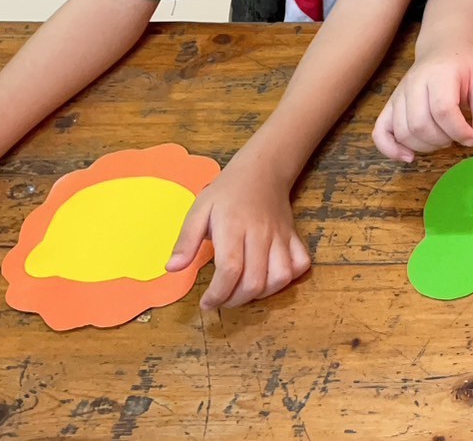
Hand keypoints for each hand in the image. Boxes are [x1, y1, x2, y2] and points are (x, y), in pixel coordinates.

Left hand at [166, 161, 310, 309]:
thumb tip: (172, 268)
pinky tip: (270, 279)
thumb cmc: (227, 191)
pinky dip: (288, 279)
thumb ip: (186, 240)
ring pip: (280, 277)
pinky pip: (300, 264)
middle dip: (235, 300)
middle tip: (221, 300)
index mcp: (233, 227)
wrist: (263, 170)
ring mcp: (280, 236)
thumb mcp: (200, 209)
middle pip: (255, 280)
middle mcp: (260, 234)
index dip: (218, 294)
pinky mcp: (293, 237)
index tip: (206, 303)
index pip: (230, 269)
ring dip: (262, 294)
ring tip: (244, 292)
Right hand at [373, 46, 472, 160]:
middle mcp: (413, 83)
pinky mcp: (389, 106)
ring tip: (443, 139)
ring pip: (403, 132)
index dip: (459, 131)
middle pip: (420, 124)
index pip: (442, 109)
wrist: (443, 48)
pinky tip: (409, 156)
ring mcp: (398, 95)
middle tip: (457, 136)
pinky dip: (391, 149)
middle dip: (443, 140)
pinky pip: (379, 132)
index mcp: (439, 74)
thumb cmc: (465, 68)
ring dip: (425, 146)